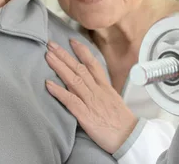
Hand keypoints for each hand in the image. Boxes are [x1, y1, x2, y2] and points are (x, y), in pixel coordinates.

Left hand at [45, 39, 137, 153]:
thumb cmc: (122, 123)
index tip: (72, 41)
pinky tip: (48, 84)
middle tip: (51, 44)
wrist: (130, 137)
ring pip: (73, 80)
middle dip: (64, 55)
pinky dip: (59, 91)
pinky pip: (70, 101)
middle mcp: (97, 91)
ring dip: (59, 67)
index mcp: (105, 87)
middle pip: (79, 68)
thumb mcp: (114, 101)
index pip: (93, 65)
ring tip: (47, 56)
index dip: (82, 52)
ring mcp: (91, 102)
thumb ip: (103, 92)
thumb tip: (93, 85)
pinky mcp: (85, 115)